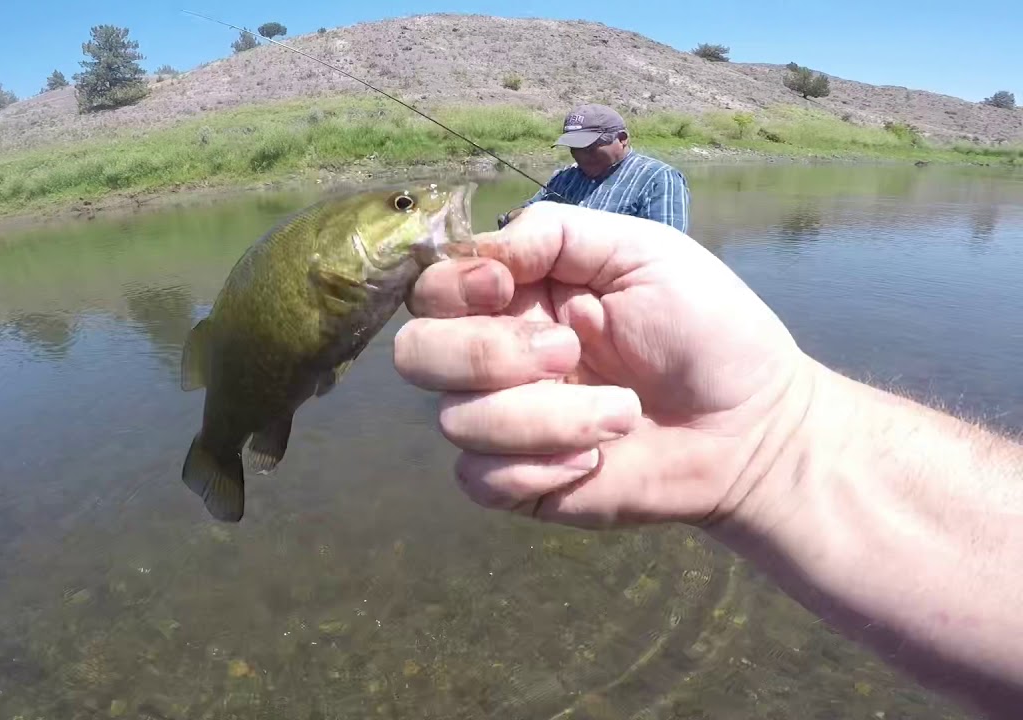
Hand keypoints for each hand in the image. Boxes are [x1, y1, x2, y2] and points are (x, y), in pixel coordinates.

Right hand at [394, 201, 815, 529]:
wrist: (754, 426)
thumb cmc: (707, 328)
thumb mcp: (643, 251)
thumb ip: (557, 232)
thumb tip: (485, 253)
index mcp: (518, 295)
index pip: (432, 288)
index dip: (453, 288)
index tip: (509, 286)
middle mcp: (496, 358)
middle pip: (416, 355)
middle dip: (485, 354)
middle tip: (568, 353)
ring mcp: (505, 424)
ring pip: (456, 421)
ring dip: (545, 417)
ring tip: (620, 415)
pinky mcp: (520, 484)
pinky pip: (478, 480)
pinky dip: (536, 469)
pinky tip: (593, 460)